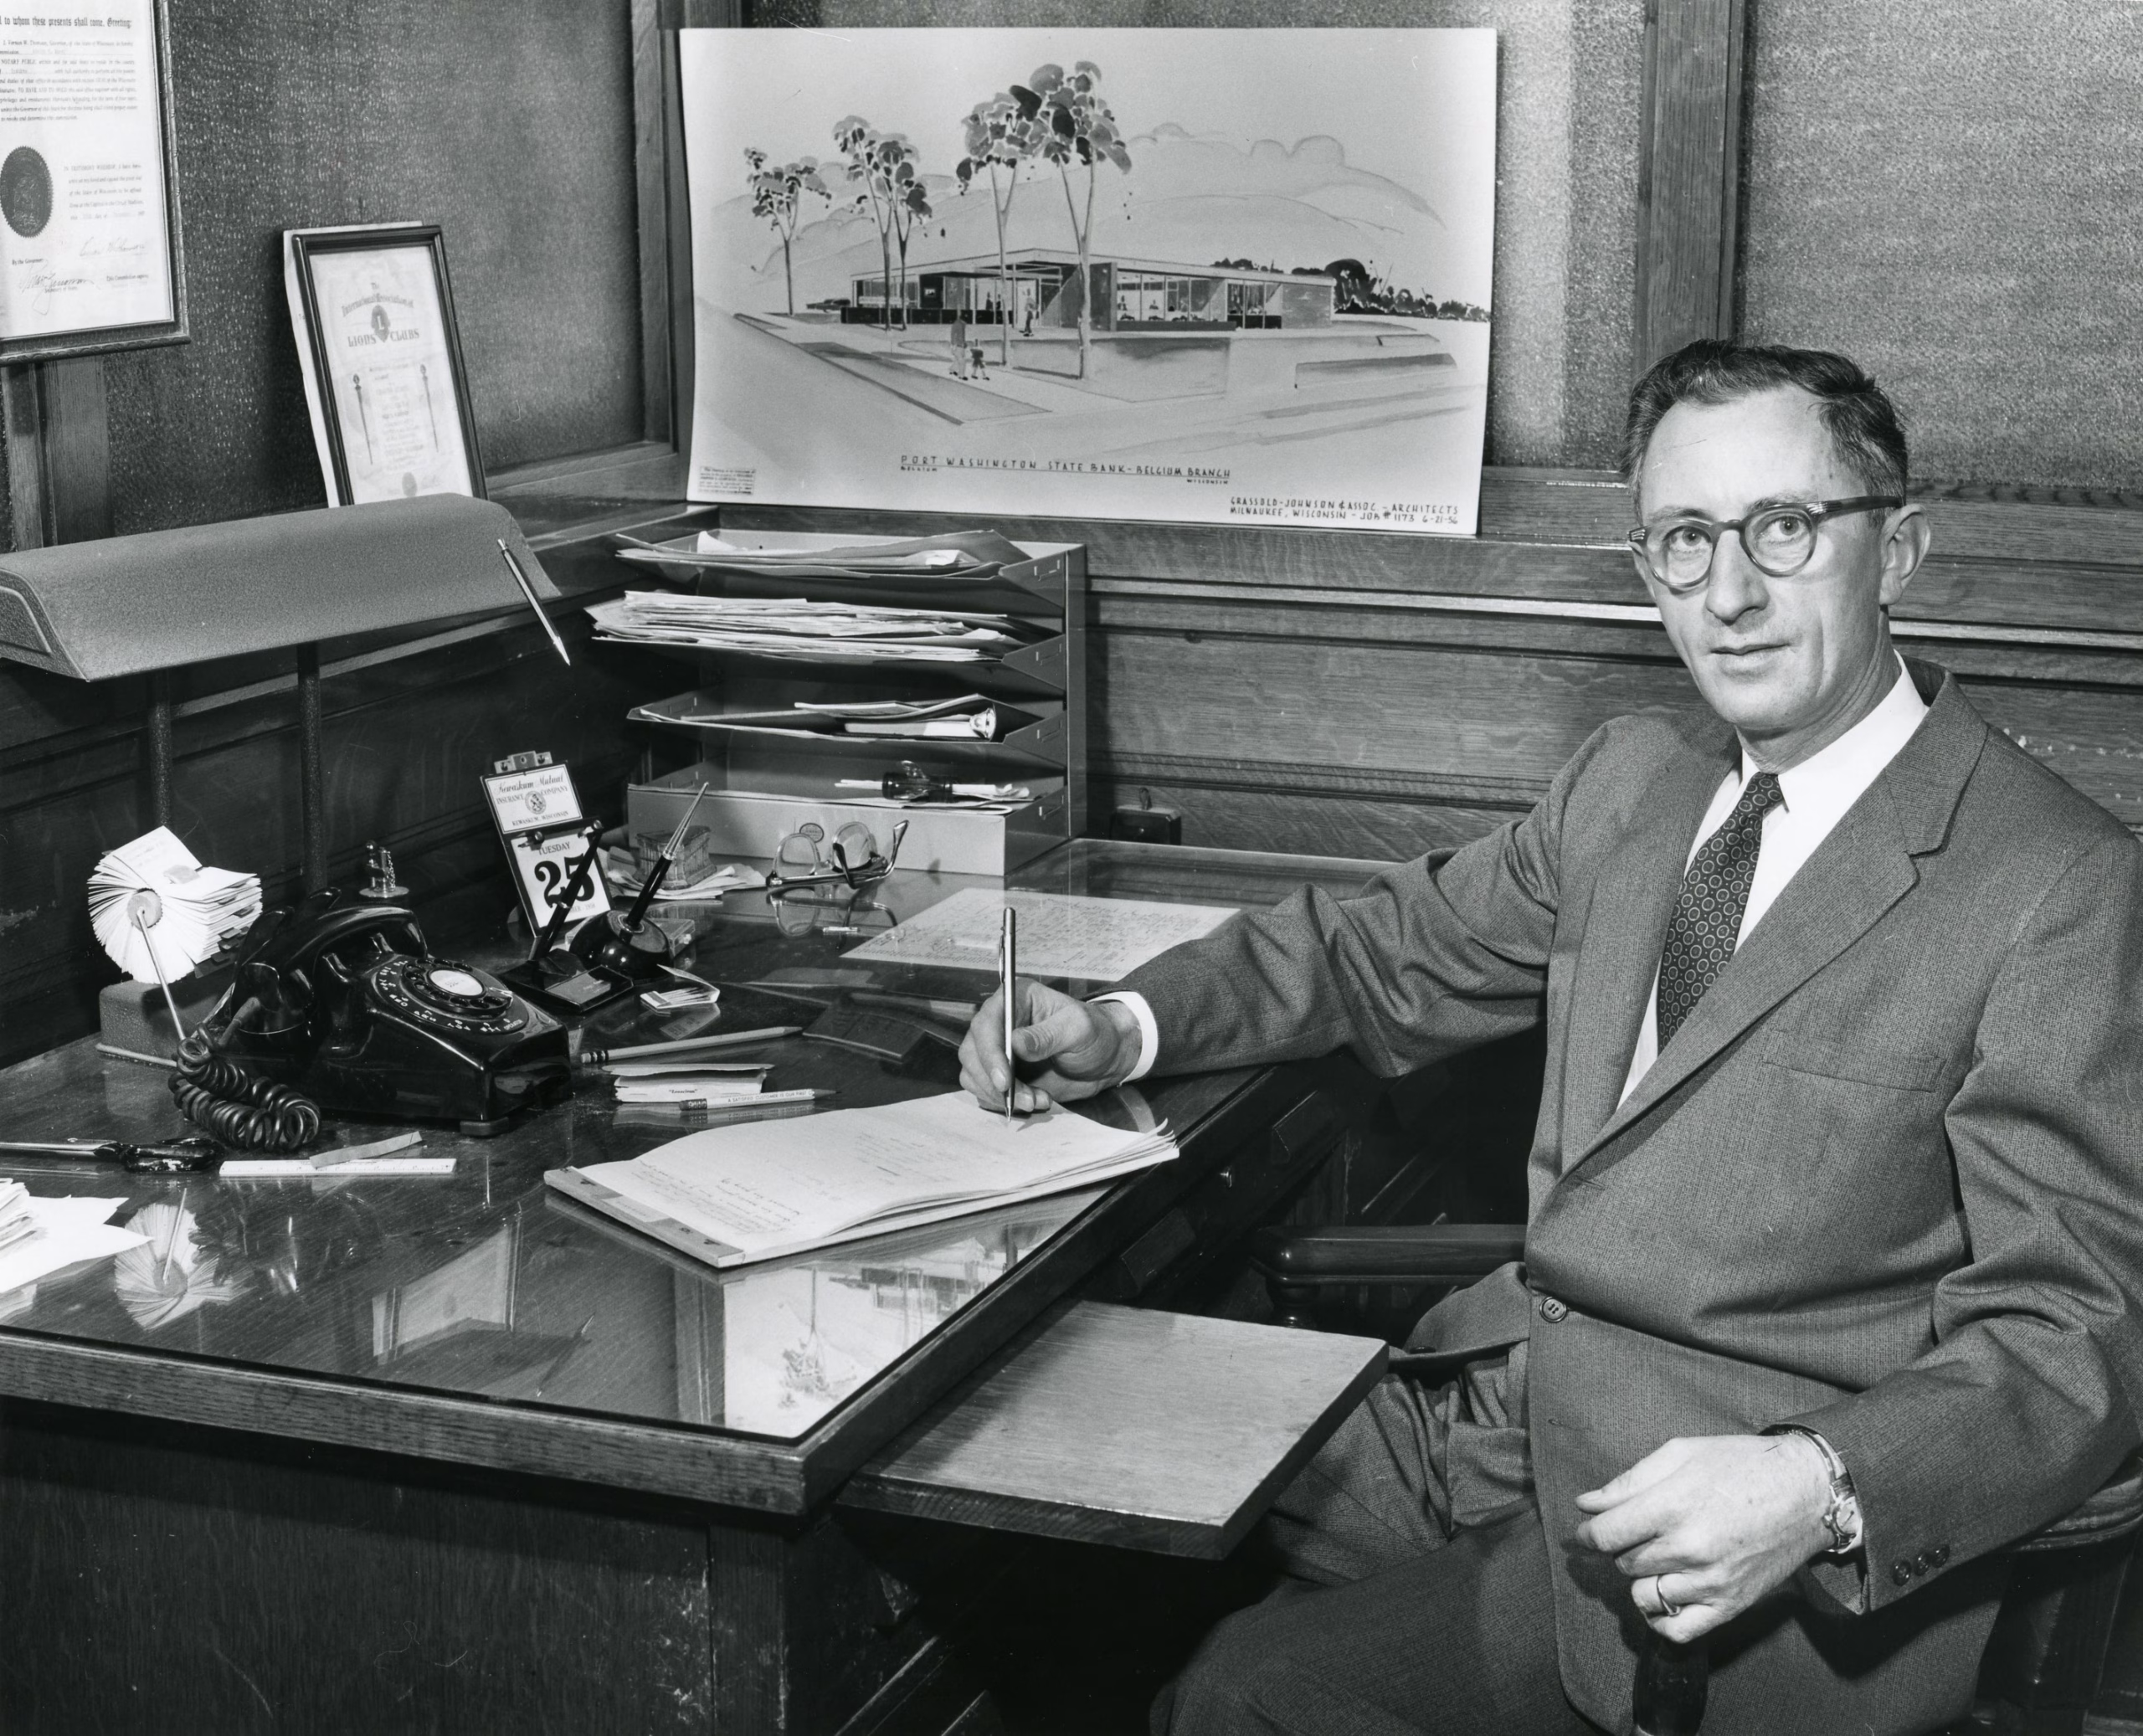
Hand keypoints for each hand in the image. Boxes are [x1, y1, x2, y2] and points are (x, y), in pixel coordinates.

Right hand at [958, 981, 1140, 1113]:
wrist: (1105, 1060)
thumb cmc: (1095, 1034)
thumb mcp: (1079, 1030)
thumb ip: (1048, 1036)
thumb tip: (1015, 1043)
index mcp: (1016, 999)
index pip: (986, 1023)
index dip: (989, 1052)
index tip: (1004, 1080)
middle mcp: (1000, 1021)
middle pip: (972, 1051)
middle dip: (994, 1081)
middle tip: (1025, 1100)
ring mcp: (997, 1049)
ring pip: (974, 1074)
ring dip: (999, 1096)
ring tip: (1036, 1101)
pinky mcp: (1001, 1072)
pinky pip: (985, 1090)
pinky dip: (1004, 1102)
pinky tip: (1035, 1101)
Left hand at [1572, 1433, 1833, 1641]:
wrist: (1807, 1492)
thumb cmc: (1743, 1464)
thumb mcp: (1681, 1453)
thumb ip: (1628, 1482)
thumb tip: (1586, 1504)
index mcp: (1673, 1506)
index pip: (1606, 1535)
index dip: (1587, 1533)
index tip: (1586, 1531)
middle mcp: (1689, 1549)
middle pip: (1624, 1562)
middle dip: (1622, 1546)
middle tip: (1639, 1531)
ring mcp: (1710, 1582)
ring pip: (1644, 1595)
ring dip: (1641, 1577)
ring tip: (1656, 1558)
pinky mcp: (1730, 1605)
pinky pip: (1677, 1630)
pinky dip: (1660, 1618)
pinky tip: (1664, 1594)